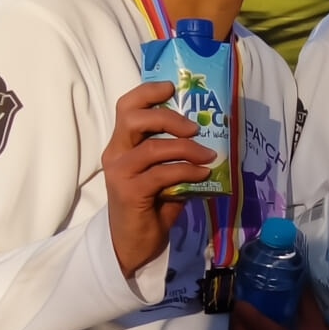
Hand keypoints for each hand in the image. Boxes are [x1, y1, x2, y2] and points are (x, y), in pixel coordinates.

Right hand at [102, 81, 218, 278]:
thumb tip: (213, 134)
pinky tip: (204, 173)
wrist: (134, 242)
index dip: (147, 92)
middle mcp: (115, 153)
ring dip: (187, 149)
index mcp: (122, 143)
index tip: (172, 86)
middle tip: (194, 127)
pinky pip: (162, 174)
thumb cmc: (153, 203)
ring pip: (152, 147)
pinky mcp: (128, 192)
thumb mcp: (166, 172)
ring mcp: (119, 172)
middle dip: (168, 117)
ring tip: (209, 155)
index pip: (126, 107)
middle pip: (133, 118)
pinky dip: (187, 170)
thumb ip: (177, 153)